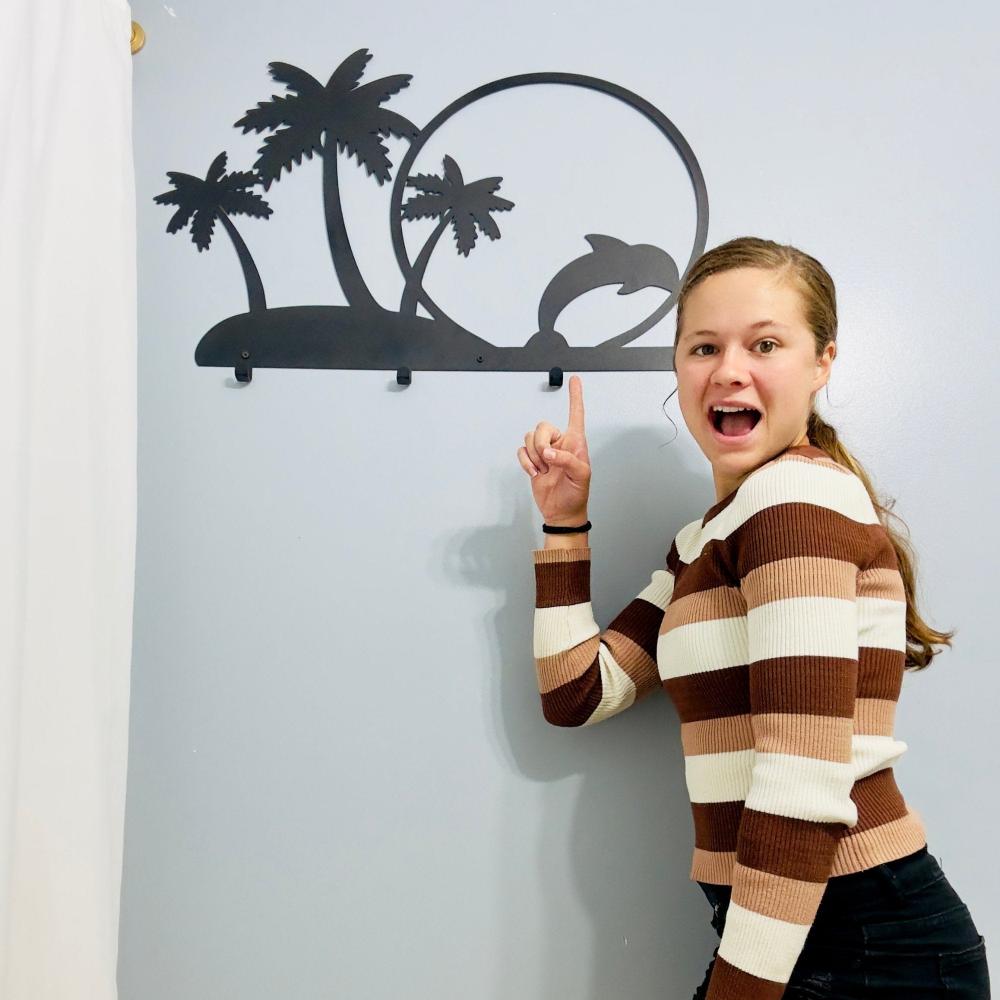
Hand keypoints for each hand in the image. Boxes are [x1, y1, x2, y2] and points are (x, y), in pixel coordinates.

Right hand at [517, 374, 591, 523]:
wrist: (562, 512)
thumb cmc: (577, 494)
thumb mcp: (581, 476)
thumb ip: (567, 460)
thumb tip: (549, 453)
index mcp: (576, 442)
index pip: (576, 414)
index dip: (575, 396)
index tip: (575, 380)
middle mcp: (560, 443)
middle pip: (542, 426)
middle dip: (540, 444)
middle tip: (547, 461)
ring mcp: (545, 452)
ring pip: (530, 437)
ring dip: (533, 456)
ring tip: (544, 470)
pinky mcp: (533, 461)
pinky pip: (522, 451)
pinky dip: (526, 463)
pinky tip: (536, 473)